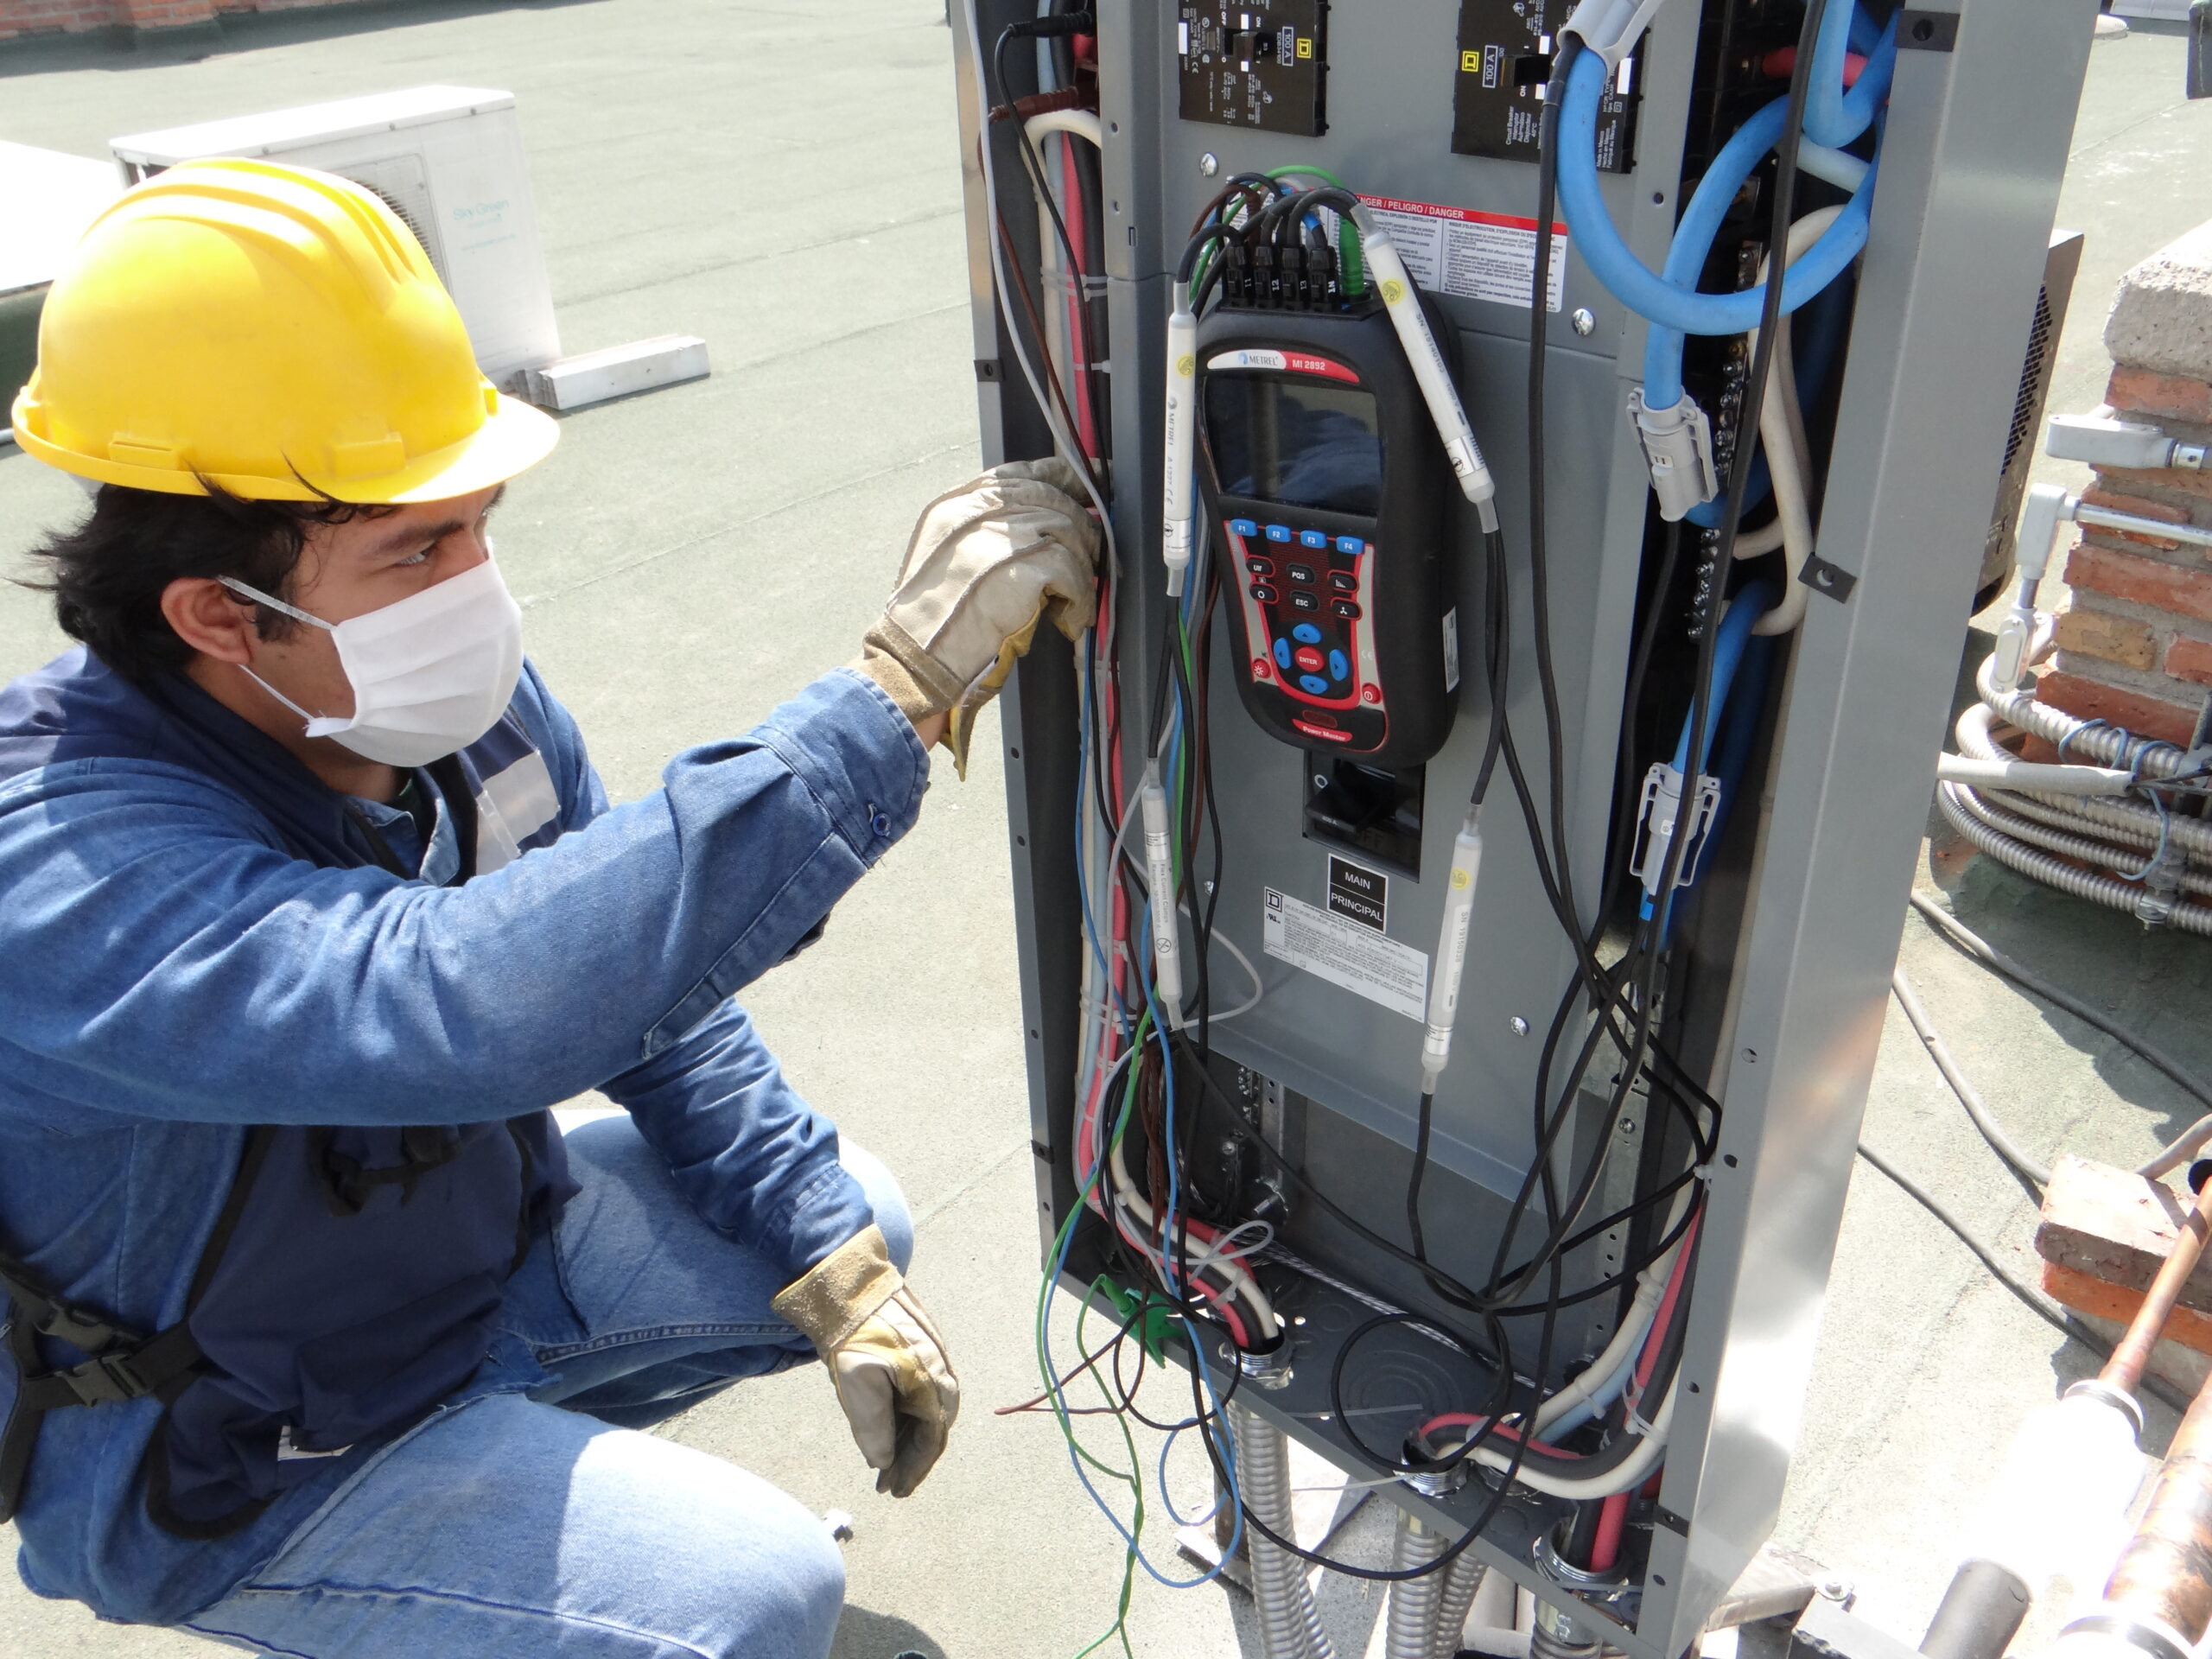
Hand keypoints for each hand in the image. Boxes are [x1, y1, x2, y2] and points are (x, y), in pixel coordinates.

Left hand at [771, 1225, 958, 1496]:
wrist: (851, 1286)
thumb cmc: (854, 1335)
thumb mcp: (859, 1387)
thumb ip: (873, 1428)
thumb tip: (883, 1460)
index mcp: (931, 1385)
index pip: (929, 1441)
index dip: (912, 1470)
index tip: (894, 1491)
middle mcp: (941, 1375)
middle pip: (933, 1431)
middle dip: (912, 1461)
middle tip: (889, 1484)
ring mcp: (934, 1362)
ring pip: (927, 1415)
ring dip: (908, 1442)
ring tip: (886, 1463)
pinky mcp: (922, 1353)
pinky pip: (922, 1396)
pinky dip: (907, 1419)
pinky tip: (889, 1428)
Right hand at [854, 456, 1099, 776]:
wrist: (915, 661)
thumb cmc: (932, 624)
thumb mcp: (947, 558)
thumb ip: (986, 533)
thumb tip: (1046, 526)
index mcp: (955, 506)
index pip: (1019, 474)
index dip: (1061, 480)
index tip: (1085, 491)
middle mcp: (975, 513)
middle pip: (1050, 500)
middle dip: (1080, 530)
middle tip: (1092, 558)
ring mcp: (996, 538)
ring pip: (1067, 533)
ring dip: (1080, 570)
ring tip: (1072, 599)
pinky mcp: (1019, 570)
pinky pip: (1071, 574)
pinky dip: (1078, 600)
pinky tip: (1068, 619)